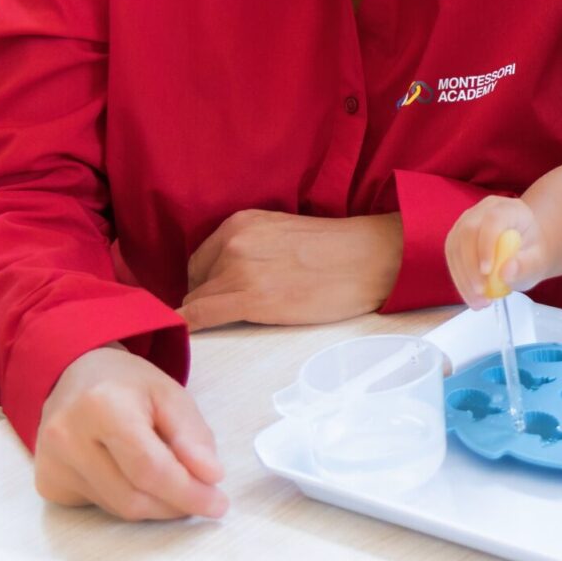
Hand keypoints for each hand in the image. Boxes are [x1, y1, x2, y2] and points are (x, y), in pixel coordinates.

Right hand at [35, 346, 227, 520]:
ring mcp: (52, 463)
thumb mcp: (169, 393)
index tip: (217, 503)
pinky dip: (128, 499)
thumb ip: (192, 435)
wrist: (72, 374)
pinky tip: (134, 476)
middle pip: (132, 496)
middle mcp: (67, 437)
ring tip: (172, 481)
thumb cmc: (125, 382)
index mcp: (102, 406)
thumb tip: (210, 477)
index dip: (187, 492)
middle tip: (203, 497)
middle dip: (175, 504)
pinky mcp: (48, 481)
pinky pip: (99, 506)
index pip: (149, 468)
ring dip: (155, 504)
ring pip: (117, 508)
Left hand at [179, 210, 401, 331]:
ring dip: (210, 316)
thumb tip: (227, 276)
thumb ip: (250, 246)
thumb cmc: (336, 250)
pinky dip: (191, 327)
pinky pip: (200, 317)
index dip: (208, 282)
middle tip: (239, 311)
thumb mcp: (281, 232)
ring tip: (241, 324)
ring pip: (198, 302)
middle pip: (196, 281)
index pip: (201, 260)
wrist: (369, 259)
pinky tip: (191, 338)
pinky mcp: (250, 299)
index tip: (219, 297)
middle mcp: (234, 241)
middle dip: (209, 297)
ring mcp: (240, 269)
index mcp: (241, 222)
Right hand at [444, 196, 546, 308]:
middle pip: (468, 232)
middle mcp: (485, 210)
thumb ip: (526, 266)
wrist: (524, 251)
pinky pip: (451, 257)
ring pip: (455, 246)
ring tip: (479, 303)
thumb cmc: (532, 254)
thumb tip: (506, 271)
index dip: (486, 244)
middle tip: (481, 295)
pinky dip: (459, 279)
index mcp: (510, 209)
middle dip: (470, 267)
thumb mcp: (538, 262)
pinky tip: (472, 296)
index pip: (493, 220)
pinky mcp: (457, 236)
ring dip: (463, 278)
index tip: (487, 272)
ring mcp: (467, 221)